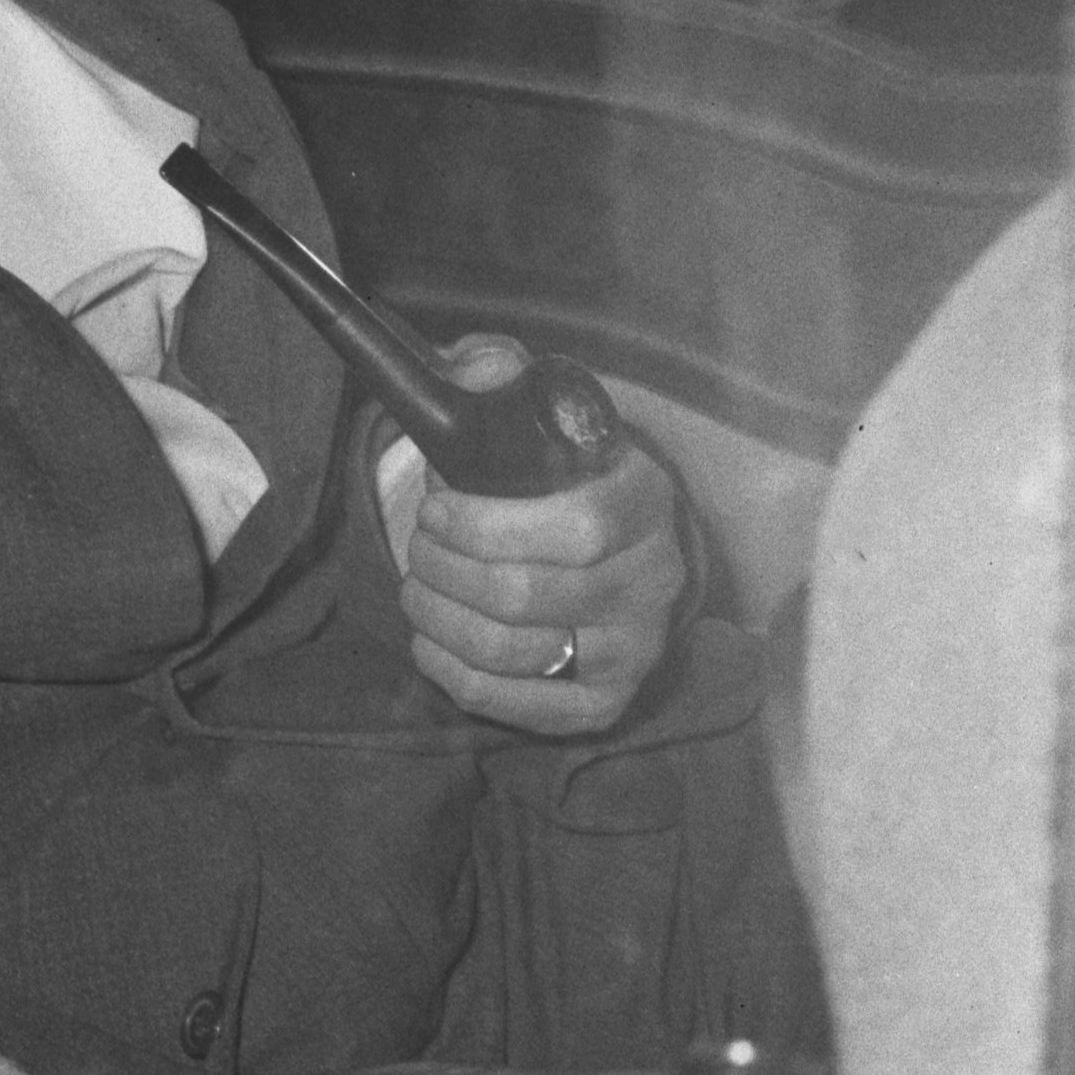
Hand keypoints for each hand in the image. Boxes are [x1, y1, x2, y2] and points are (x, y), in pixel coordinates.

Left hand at [389, 337, 688, 733]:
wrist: (606, 545)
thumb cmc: (552, 474)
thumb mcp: (530, 409)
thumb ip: (495, 372)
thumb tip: (475, 369)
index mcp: (644, 501)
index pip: (577, 528)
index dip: (487, 526)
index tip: (433, 508)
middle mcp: (655, 582)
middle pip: (528, 595)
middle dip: (446, 569)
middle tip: (419, 546)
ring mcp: (635, 650)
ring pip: (513, 651)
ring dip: (439, 617)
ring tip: (418, 587)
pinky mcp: (605, 704)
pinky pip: (516, 705)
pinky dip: (453, 671)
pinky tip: (431, 638)